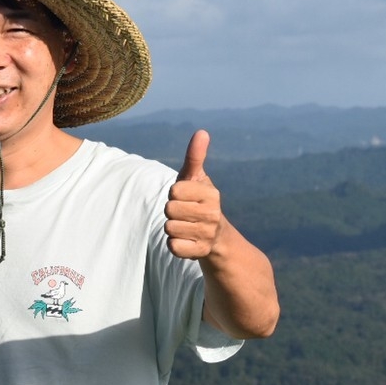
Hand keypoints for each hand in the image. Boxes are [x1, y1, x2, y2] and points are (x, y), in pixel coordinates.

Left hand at [166, 130, 222, 259]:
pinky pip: (173, 246)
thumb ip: (196, 156)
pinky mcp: (200, 252)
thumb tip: (201, 132)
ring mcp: (207, 234)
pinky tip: (186, 240)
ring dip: (173, 227)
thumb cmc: (199, 200)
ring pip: (169, 228)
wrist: (216, 235)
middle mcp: (213, 214)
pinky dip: (175, 244)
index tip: (185, 196)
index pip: (175, 190)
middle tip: (185, 213)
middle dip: (172, 211)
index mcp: (211, 194)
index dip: (175, 193)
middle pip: (170, 209)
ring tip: (186, 226)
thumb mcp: (196, 178)